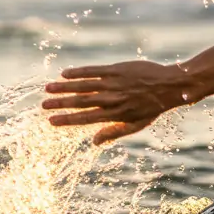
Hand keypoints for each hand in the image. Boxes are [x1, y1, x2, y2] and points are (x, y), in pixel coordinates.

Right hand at [42, 61, 191, 143]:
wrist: (170, 85)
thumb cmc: (152, 107)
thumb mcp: (136, 125)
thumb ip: (114, 132)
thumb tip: (94, 143)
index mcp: (115, 115)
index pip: (86, 119)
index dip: (68, 120)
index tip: (51, 122)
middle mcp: (112, 99)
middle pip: (81, 102)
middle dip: (61, 104)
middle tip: (43, 105)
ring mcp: (114, 84)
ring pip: (84, 85)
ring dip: (65, 87)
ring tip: (48, 88)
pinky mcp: (116, 70)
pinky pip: (94, 70)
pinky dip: (79, 72)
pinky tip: (65, 73)